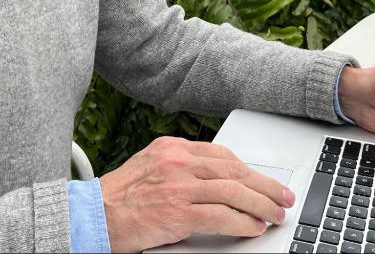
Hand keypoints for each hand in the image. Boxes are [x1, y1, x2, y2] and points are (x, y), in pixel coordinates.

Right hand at [98, 136, 294, 251]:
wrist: (91, 215)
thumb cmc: (118, 197)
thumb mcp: (151, 167)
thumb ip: (180, 168)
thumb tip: (215, 181)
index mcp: (173, 147)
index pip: (222, 154)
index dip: (247, 169)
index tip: (262, 180)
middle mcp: (178, 160)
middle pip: (233, 170)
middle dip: (263, 184)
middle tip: (282, 196)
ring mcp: (179, 184)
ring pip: (232, 191)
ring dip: (260, 204)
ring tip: (275, 214)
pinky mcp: (177, 211)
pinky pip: (220, 215)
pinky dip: (242, 222)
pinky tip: (254, 227)